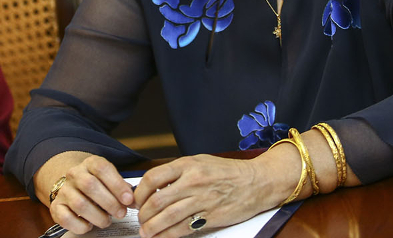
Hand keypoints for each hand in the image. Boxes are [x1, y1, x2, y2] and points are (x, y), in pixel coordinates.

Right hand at [40, 153, 134, 234]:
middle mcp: (75, 174)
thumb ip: (122, 188)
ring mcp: (64, 190)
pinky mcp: (56, 206)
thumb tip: (133, 200)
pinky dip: (81, 225)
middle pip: (90, 186)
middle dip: (109, 203)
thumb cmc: (98, 184)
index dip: (117, 185)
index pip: (102, 169)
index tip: (128, 199)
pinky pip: (66, 218)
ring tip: (106, 220)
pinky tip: (89, 225)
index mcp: (90, 163)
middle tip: (121, 213)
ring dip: (97, 216)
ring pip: (79, 204)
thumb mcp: (110, 179)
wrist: (74, 186)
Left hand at [133, 154, 266, 237]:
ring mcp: (201, 200)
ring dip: (151, 228)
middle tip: (140, 220)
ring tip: (146, 232)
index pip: (153, 178)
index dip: (139, 192)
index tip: (136, 200)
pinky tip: (161, 237)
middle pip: (156, 201)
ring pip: (167, 217)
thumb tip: (153, 186)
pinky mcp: (210, 216)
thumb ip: (178, 172)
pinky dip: (168, 235)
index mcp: (187, 165)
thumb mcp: (200, 162)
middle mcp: (192, 181)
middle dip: (143, 214)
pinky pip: (182, 229)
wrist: (256, 182)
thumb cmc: (228, 172)